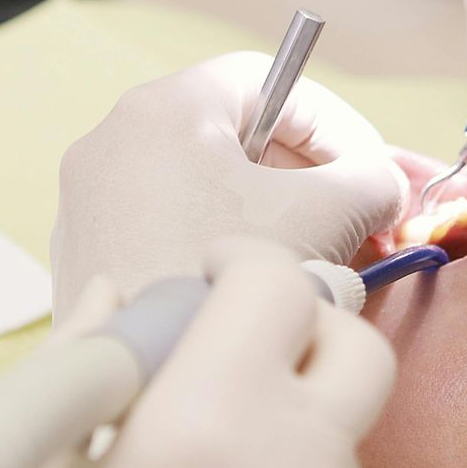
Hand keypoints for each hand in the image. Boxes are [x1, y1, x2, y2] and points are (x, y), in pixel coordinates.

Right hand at [0, 241, 395, 467]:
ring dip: (295, 417)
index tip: (197, 282)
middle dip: (298, 326)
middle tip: (228, 356)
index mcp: (210, 420)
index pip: (273, 283)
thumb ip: (85, 366)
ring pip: (347, 432)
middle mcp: (299, 466)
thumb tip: (118, 296)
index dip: (236, 265)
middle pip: (354, 341)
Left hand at [51, 53, 409, 319]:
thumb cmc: (225, 288)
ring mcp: (88, 201)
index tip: (372, 174)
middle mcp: (112, 141)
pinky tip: (252, 292)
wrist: (140, 386)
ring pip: (200, 187)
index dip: (337, 124)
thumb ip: (371, 182)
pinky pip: (165, 228)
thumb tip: (384, 184)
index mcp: (166, 107)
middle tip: (355, 224)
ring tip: (311, 263)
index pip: (271, 81)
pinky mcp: (82, 256)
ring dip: (265, 215)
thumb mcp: (326, 218)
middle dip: (306, 177)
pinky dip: (215, 244)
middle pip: (233, 134)